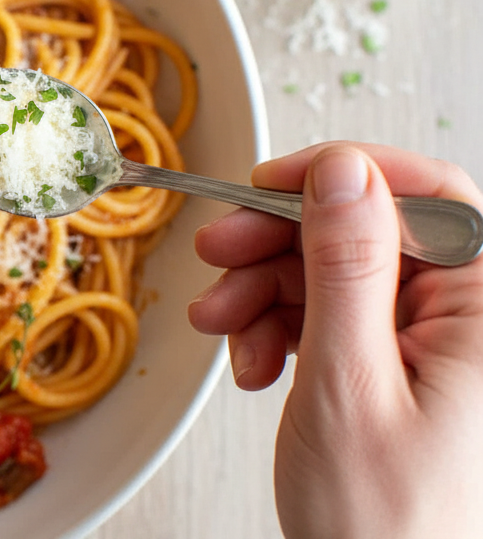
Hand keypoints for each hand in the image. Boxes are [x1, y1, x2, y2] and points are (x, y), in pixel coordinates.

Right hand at [189, 142, 482, 537]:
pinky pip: (332, 315)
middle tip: (217, 255)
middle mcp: (469, 322)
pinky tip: (253, 362)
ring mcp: (433, 348)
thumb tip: (342, 172)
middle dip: (282, 241)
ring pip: (338, 271)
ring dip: (266, 290)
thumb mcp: (349, 383)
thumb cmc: (386, 527)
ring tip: (223, 330)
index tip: (268, 184)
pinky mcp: (397, 369)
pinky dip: (279, 328)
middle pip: (369, 230)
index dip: (342, 175)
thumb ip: (347, 268)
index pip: (429, 196)